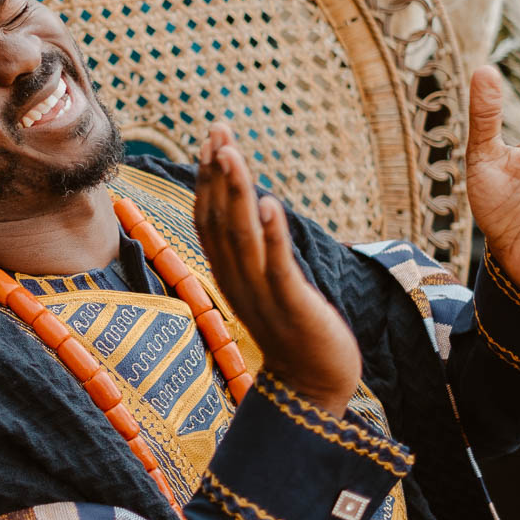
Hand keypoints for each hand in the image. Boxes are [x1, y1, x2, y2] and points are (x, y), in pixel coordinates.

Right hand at [194, 123, 360, 416]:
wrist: (311, 387)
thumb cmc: (294, 330)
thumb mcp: (268, 283)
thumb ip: (257, 249)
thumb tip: (257, 205)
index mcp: (228, 274)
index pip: (208, 218)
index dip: (208, 178)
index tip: (212, 138)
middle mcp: (236, 281)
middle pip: (218, 221)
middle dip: (217, 174)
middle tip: (219, 132)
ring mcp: (261, 296)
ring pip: (241, 238)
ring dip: (237, 193)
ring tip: (233, 155)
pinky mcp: (291, 309)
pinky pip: (277, 268)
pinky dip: (271, 235)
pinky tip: (271, 204)